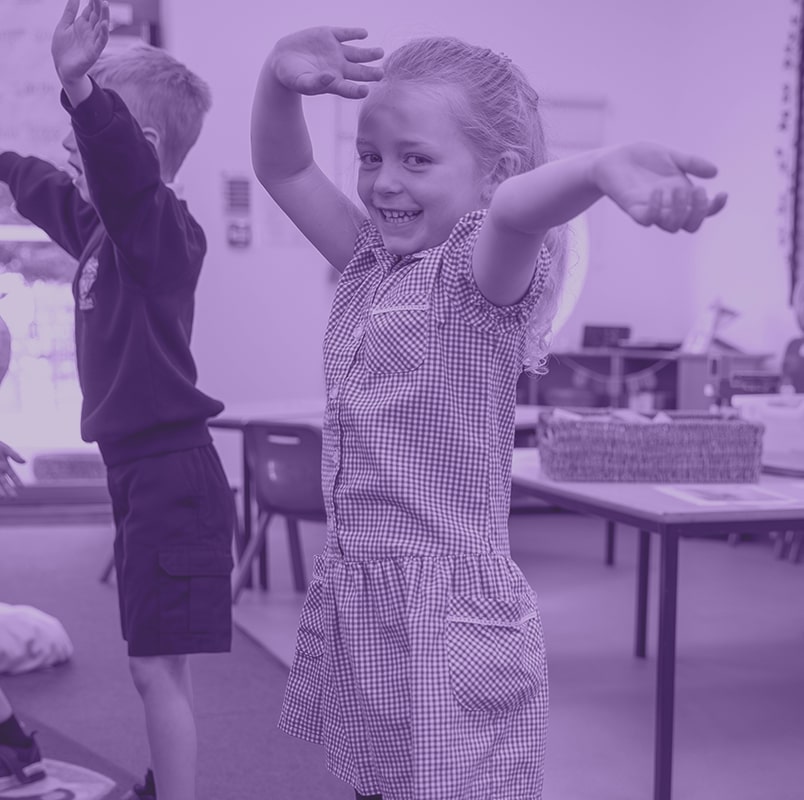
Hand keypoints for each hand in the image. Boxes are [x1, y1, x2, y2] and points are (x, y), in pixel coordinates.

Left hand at [0, 441, 24, 497]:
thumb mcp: (5, 448)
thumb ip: (14, 455)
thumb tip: (25, 462)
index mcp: (5, 466)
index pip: (13, 476)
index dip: (17, 481)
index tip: (22, 487)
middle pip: (5, 483)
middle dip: (9, 490)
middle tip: (14, 497)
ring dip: (0, 491)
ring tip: (4, 498)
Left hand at [52, 0, 109, 86]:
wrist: (62, 68)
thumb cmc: (63, 48)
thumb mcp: (64, 26)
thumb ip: (70, 12)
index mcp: (83, 24)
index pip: (91, 9)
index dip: (93, 0)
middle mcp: (90, 31)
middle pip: (97, 15)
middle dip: (99, 4)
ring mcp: (93, 41)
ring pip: (101, 27)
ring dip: (105, 16)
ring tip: (105, 4)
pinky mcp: (93, 52)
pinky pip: (100, 42)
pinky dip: (103, 34)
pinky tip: (104, 25)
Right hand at [271, 26, 383, 99]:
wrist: (282, 59)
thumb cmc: (292, 77)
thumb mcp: (301, 82)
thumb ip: (316, 83)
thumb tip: (330, 77)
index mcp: (334, 83)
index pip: (349, 89)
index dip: (358, 91)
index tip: (365, 90)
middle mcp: (339, 68)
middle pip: (360, 72)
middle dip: (371, 73)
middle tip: (381, 73)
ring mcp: (336, 51)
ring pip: (358, 53)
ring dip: (369, 53)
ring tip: (379, 52)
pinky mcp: (330, 35)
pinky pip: (346, 34)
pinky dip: (354, 33)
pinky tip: (363, 34)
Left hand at [592, 142, 727, 232]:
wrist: (613, 158)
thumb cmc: (642, 158)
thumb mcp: (672, 156)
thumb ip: (691, 163)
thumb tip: (715, 172)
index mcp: (681, 196)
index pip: (703, 212)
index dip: (715, 208)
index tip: (723, 193)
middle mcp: (668, 207)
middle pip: (690, 225)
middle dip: (699, 211)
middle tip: (698, 190)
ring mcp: (651, 210)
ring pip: (671, 226)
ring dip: (680, 210)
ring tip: (678, 188)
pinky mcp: (633, 209)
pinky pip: (647, 219)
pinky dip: (656, 208)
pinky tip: (658, 190)